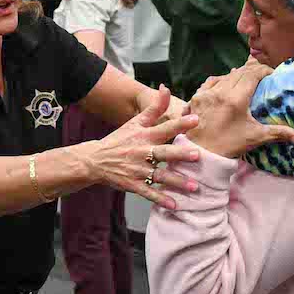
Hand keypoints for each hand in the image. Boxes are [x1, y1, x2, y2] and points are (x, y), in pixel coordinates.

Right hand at [85, 86, 202, 208]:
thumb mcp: (135, 122)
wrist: (95, 160)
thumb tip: (166, 88)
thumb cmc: (120, 140)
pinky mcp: (132, 184)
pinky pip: (148, 193)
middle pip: (163, 153)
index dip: (179, 124)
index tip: (196, 120)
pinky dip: (160, 199)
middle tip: (197, 155)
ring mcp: (137, 170)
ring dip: (176, 182)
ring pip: (159, 176)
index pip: (164, 128)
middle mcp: (142, 152)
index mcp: (144, 136)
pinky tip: (174, 205)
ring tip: (193, 186)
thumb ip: (154, 107)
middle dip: (180, 155)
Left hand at [185, 61, 293, 157]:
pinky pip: (211, 81)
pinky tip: (225, 82)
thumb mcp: (255, 137)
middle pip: (240, 72)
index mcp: (236, 99)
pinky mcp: (197, 97)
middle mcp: (221, 91)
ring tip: (246, 77)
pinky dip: (221, 80)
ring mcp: (207, 93)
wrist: (200, 153)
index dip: (264, 70)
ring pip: (225, 75)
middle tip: (261, 74)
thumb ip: (278, 133)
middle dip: (252, 71)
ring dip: (237, 74)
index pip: (253, 74)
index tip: (272, 73)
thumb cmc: (229, 145)